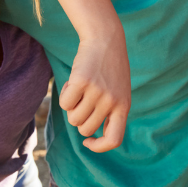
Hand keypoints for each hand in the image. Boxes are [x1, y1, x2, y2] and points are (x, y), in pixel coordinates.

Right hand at [60, 32, 130, 152]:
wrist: (106, 39)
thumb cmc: (109, 68)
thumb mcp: (119, 91)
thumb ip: (110, 112)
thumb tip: (89, 134)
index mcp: (123, 106)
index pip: (114, 140)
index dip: (99, 146)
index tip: (88, 141)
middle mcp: (112, 101)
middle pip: (84, 129)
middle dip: (79, 118)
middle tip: (83, 100)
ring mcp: (97, 92)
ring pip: (73, 118)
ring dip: (71, 107)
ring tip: (80, 89)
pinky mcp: (82, 82)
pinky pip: (64, 103)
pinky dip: (64, 95)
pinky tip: (73, 82)